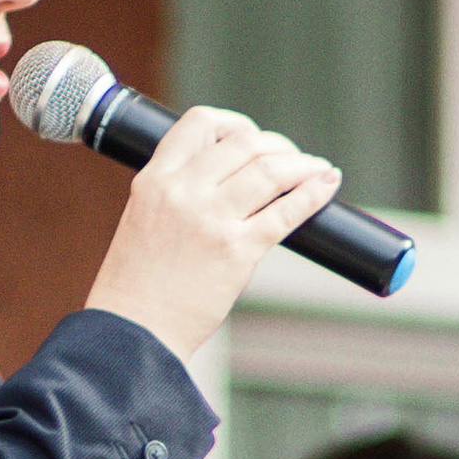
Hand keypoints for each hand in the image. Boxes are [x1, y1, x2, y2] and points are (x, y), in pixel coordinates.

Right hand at [84, 108, 342, 360]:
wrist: (132, 335)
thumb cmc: (136, 286)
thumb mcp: (143, 219)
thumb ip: (177, 193)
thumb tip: (231, 180)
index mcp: (155, 180)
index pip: (201, 123)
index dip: (233, 124)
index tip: (250, 137)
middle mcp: (183, 192)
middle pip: (244, 142)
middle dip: (275, 145)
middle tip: (289, 160)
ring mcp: (211, 220)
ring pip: (270, 169)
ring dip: (302, 164)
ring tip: (316, 170)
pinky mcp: (236, 251)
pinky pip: (285, 212)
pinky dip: (312, 194)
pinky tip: (326, 185)